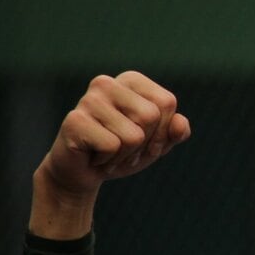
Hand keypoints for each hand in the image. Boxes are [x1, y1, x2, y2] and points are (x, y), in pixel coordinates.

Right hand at [32, 72, 190, 237]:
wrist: (82, 173)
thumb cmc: (123, 152)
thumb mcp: (157, 143)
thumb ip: (175, 132)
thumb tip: (180, 122)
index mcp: (131, 80)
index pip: (166, 102)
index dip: (163, 131)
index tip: (144, 141)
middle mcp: (107, 83)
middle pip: (150, 116)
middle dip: (144, 144)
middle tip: (124, 150)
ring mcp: (88, 100)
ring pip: (134, 136)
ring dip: (125, 155)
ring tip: (108, 153)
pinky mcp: (74, 121)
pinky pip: (112, 146)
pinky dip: (108, 160)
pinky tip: (94, 156)